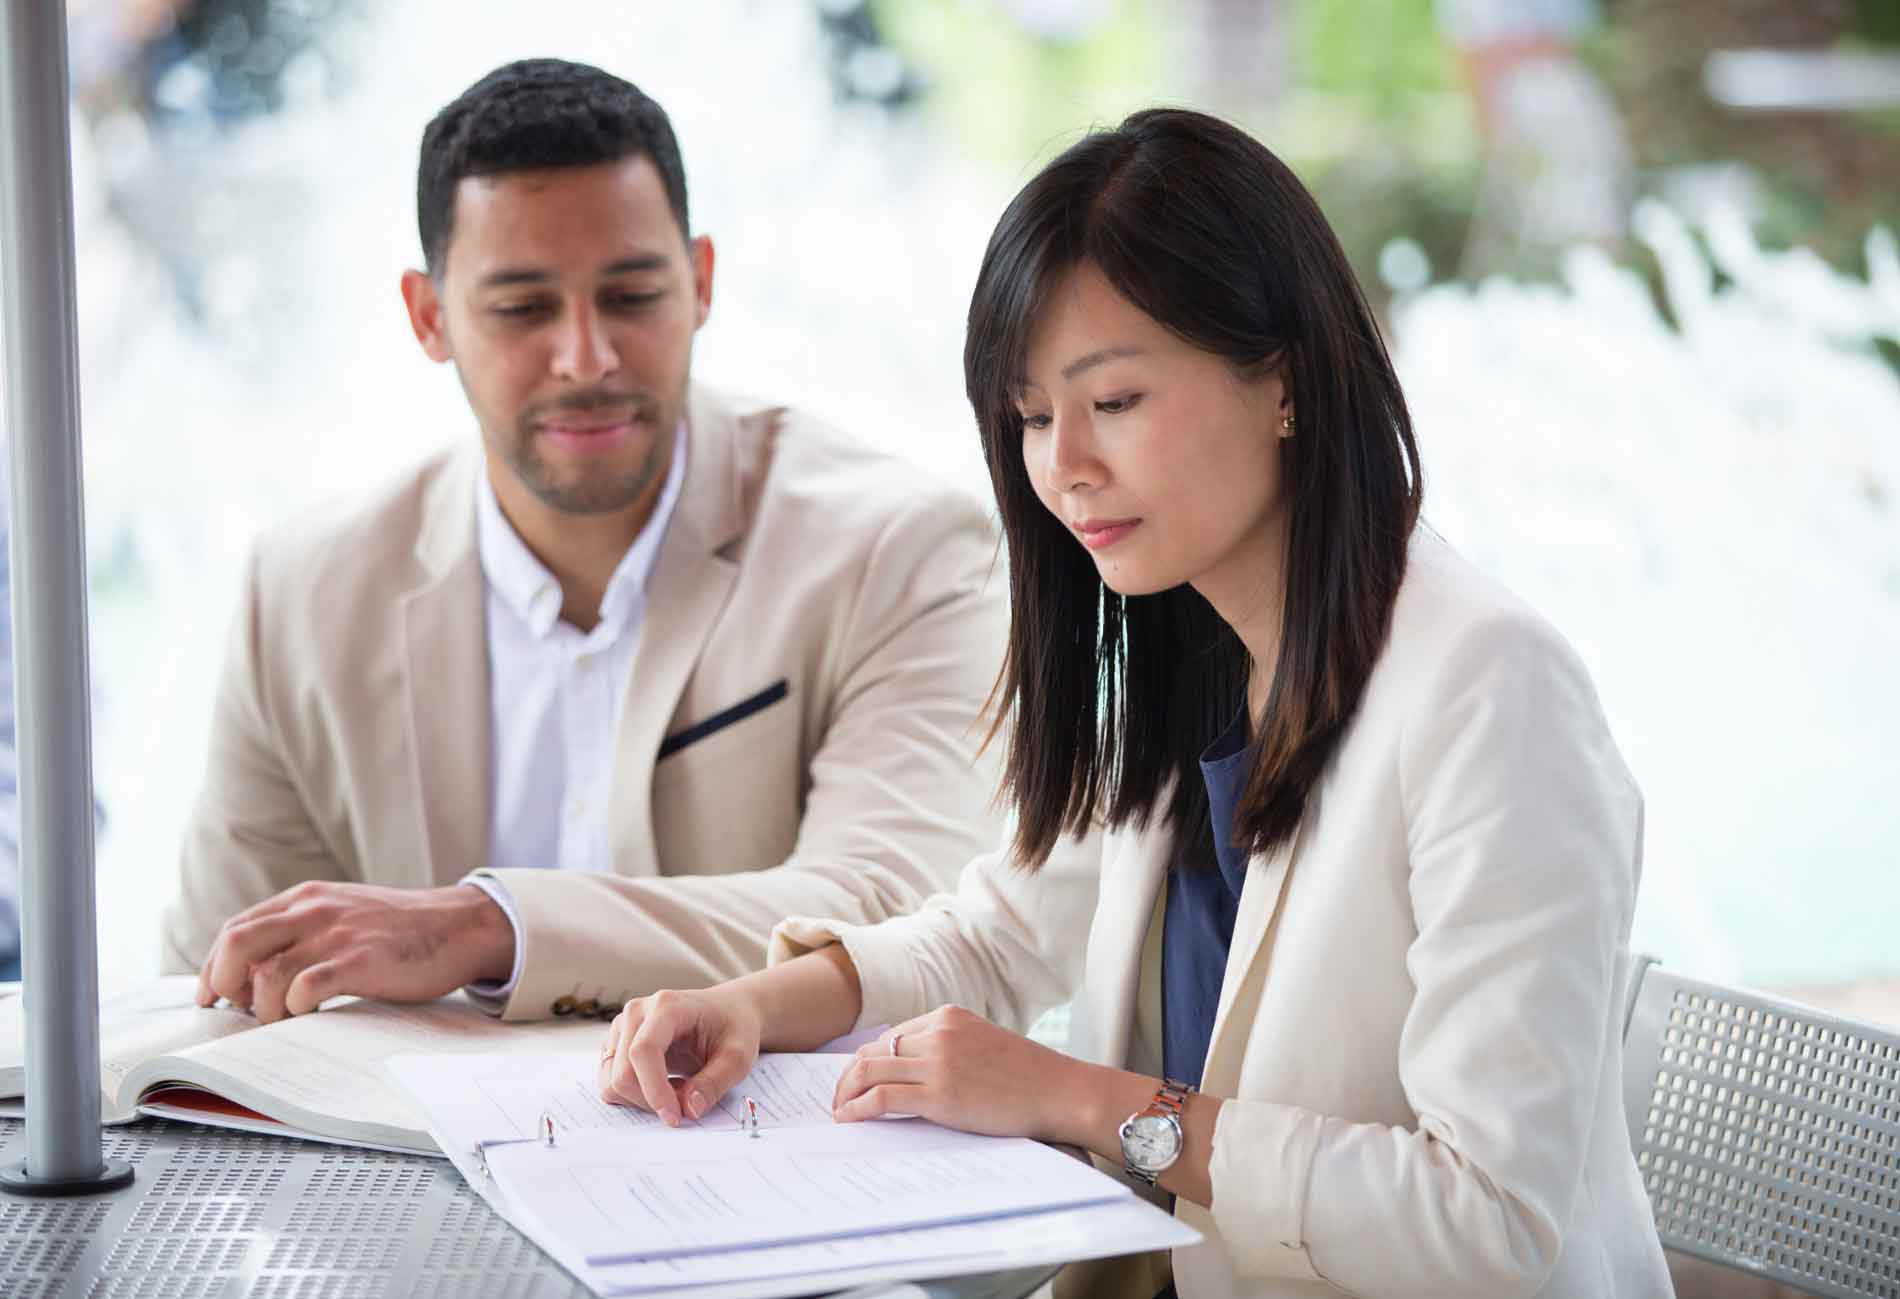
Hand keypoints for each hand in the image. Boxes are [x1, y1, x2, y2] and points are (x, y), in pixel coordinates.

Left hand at [196, 881, 515, 1021]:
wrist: (460, 925)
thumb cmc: (401, 929)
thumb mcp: (344, 914)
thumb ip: (304, 930)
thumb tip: (257, 969)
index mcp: (306, 898)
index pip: (236, 929)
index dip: (214, 966)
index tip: (213, 995)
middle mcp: (314, 910)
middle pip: (236, 944)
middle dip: (224, 984)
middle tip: (241, 1010)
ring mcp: (337, 935)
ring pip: (266, 975)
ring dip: (265, 1008)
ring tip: (284, 1019)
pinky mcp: (361, 961)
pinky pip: (306, 988)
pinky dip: (298, 1009)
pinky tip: (313, 1015)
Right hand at [599, 985, 764, 1126]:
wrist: (727, 1011)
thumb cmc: (733, 1027)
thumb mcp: (739, 1056)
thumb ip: (715, 1082)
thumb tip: (688, 1109)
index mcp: (667, 1006)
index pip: (643, 1051)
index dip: (654, 1090)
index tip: (675, 1117)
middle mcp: (637, 1012)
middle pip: (622, 1072)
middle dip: (651, 1100)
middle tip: (686, 1104)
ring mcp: (623, 1027)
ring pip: (611, 1081)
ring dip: (641, 1099)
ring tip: (678, 1089)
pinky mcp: (617, 1043)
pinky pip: (610, 1081)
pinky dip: (635, 1095)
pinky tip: (664, 1085)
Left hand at [831, 1005, 1085, 1139]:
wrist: (1059, 1091)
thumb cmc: (1027, 1076)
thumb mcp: (982, 1044)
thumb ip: (949, 1047)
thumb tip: (912, 1069)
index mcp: (947, 1016)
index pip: (891, 1035)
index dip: (867, 1059)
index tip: (856, 1079)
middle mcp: (938, 1032)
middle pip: (873, 1050)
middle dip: (849, 1075)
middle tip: (838, 1097)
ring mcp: (937, 1061)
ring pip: (870, 1071)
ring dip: (846, 1092)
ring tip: (838, 1111)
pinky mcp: (938, 1094)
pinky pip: (882, 1098)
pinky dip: (858, 1108)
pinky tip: (849, 1118)